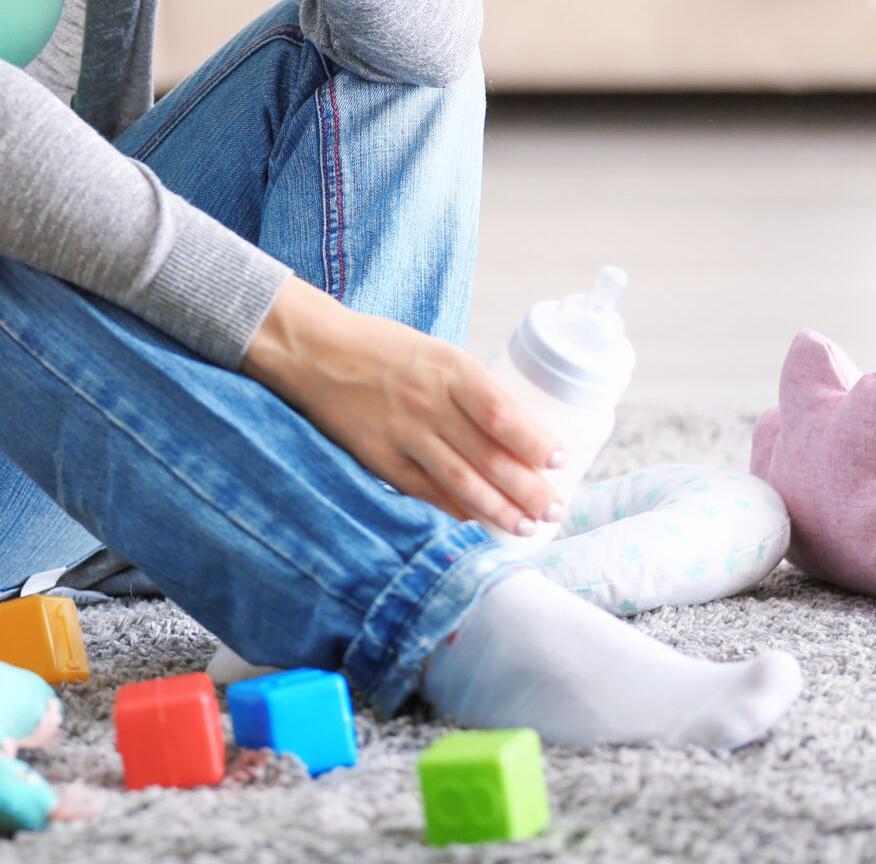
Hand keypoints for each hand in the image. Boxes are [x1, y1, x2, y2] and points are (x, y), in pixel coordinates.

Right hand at [242, 277, 563, 535]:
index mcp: (449, 369)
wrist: (314, 350)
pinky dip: (455, 509)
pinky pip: (425, 491)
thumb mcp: (435, 354)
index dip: (534, 441)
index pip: (501, 413)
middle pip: (488, 456)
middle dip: (528, 489)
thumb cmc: (383, 349)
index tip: (561, 460)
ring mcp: (402, 434)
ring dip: (499, 509)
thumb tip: (515, 434)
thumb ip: (469, 391)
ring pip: (461, 481)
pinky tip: (477, 522)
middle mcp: (428, 403)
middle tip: (556, 510)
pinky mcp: (378, 457)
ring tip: (527, 526)